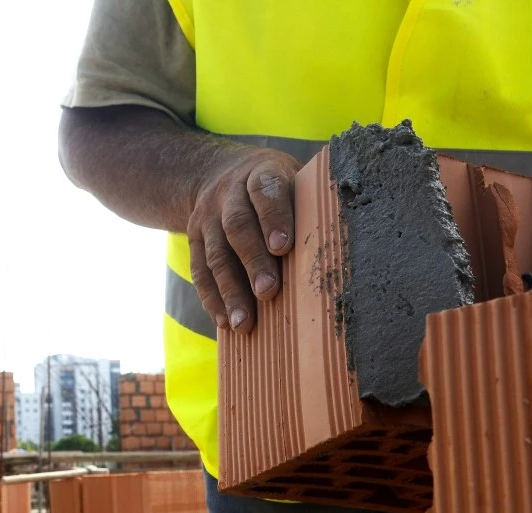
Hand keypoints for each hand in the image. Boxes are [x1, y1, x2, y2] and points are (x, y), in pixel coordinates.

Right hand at [188, 147, 301, 332]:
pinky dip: (211, 297)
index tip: (283, 247)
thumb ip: (307, 205)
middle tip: (268, 291)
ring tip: (244, 322)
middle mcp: (228, 192)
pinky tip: (224, 321)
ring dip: (230, 290)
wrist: (218, 172)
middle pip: (237, 227)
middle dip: (253, 261)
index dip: (272, 218)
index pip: (264, 192)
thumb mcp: (293, 179)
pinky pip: (199, 270)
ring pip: (215, 254)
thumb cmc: (276, 187)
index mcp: (260, 173)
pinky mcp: (193, 238)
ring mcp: (206, 216)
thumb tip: (339, 248)